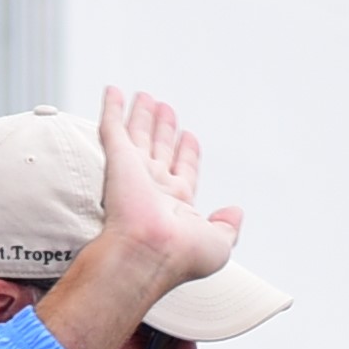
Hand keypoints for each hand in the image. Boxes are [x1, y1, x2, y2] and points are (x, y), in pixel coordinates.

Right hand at [87, 84, 237, 303]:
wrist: (149, 253)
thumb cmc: (180, 255)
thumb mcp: (219, 243)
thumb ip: (228, 225)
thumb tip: (235, 212)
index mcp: (178, 205)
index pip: (183, 171)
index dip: (187, 154)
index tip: (189, 138)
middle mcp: (155, 188)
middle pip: (161, 149)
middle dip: (164, 129)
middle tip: (166, 110)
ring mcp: (134, 173)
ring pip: (138, 135)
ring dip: (142, 116)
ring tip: (146, 98)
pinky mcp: (117, 160)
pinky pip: (113, 127)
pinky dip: (113, 108)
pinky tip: (115, 93)